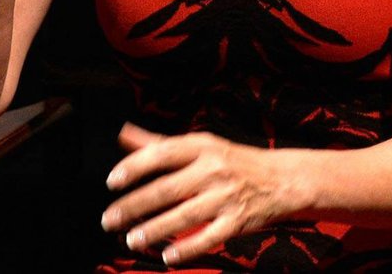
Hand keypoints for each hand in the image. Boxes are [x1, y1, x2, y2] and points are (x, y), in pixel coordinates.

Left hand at [101, 124, 302, 263]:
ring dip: (154, 230)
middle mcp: (213, 169)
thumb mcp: (200, 145)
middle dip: (134, 206)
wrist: (282, 178)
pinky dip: (187, 248)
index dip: (135, 167)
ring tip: (131, 240)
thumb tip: (123, 135)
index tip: (112, 182)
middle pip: (167, 189)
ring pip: (184, 216)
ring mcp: (227, 196)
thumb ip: (159, 143)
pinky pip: (209, 237)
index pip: (162, 153)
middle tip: (109, 219)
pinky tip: (167, 257)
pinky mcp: (238, 221)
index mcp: (201, 146)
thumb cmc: (232, 161)